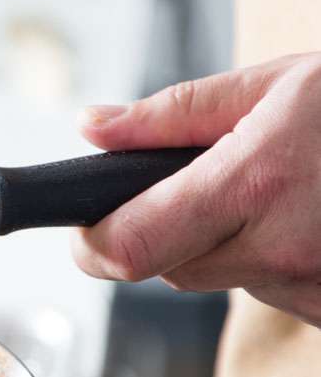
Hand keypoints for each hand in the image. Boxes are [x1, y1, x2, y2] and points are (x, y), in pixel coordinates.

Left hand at [72, 52, 320, 325]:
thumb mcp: (279, 82)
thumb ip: (173, 114)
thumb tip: (92, 129)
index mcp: (257, 182)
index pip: (130, 246)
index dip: (90, 244)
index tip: (80, 232)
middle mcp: (287, 247)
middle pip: (168, 269)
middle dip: (161, 234)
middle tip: (191, 188)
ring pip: (225, 281)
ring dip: (228, 245)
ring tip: (286, 190)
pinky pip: (280, 294)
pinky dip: (279, 262)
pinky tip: (316, 219)